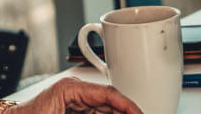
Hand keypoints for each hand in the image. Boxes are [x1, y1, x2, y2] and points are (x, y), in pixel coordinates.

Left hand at [11, 77, 142, 113]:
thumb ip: (92, 113)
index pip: (108, 94)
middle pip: (110, 103)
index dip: (129, 106)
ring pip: (105, 110)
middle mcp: (75, 92)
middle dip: (125, 112)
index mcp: (71, 88)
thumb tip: (113, 113)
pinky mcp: (74, 112)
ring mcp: (75, 102)